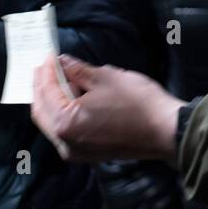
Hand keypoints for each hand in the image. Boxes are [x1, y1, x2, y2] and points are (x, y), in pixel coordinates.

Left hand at [30, 55, 182, 163]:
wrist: (165, 130)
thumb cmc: (137, 103)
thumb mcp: (105, 78)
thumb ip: (77, 70)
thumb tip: (61, 62)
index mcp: (65, 124)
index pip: (46, 92)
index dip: (46, 70)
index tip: (49, 54)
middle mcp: (65, 143)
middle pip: (42, 111)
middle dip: (42, 87)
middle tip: (46, 66)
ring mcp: (76, 152)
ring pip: (52, 123)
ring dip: (51, 100)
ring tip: (58, 78)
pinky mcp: (87, 154)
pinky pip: (65, 131)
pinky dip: (63, 113)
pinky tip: (71, 97)